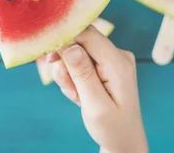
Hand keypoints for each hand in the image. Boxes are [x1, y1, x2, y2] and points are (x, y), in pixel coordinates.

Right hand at [48, 27, 147, 152]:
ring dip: (69, 74)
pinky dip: (74, 77)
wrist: (123, 139)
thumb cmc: (112, 127)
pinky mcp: (104, 64)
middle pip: (80, 42)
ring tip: (77, 96)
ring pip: (76, 52)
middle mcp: (117, 55)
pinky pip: (80, 61)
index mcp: (118, 63)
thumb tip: (70, 46)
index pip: (88, 34)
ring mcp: (111, 59)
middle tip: (69, 89)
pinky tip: (80, 94)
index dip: (65, 39)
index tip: (51, 58)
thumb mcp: (95, 106)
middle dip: (66, 64)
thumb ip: (83, 75)